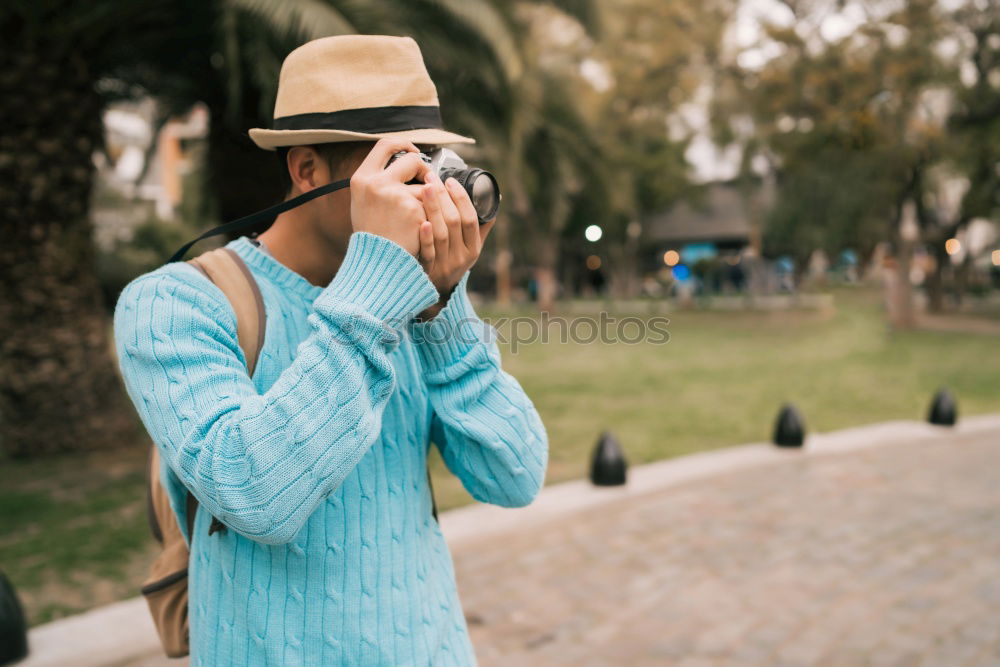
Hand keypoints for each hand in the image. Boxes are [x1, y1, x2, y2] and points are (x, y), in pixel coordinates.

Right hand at [349, 138, 430, 254]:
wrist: (377, 265)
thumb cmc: (373, 237)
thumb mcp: (364, 204)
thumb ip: (379, 183)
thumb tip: (406, 164)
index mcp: (362, 179)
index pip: (385, 144)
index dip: (404, 144)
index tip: (414, 152)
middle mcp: (377, 183)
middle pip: (412, 160)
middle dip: (423, 170)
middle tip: (426, 182)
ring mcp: (397, 196)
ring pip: (426, 187)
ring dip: (428, 200)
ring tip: (415, 219)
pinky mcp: (415, 211)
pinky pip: (433, 207)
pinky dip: (431, 217)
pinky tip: (419, 230)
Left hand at [416, 172, 494, 319]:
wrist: (433, 293)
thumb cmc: (452, 262)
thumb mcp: (471, 247)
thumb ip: (482, 225)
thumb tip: (497, 197)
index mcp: (473, 249)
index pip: (471, 220)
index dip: (462, 199)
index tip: (451, 181)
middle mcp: (461, 257)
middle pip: (455, 223)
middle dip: (443, 197)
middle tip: (432, 177)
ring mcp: (444, 265)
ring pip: (441, 234)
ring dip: (433, 208)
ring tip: (425, 187)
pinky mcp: (427, 270)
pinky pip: (428, 253)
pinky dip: (425, 237)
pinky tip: (421, 221)